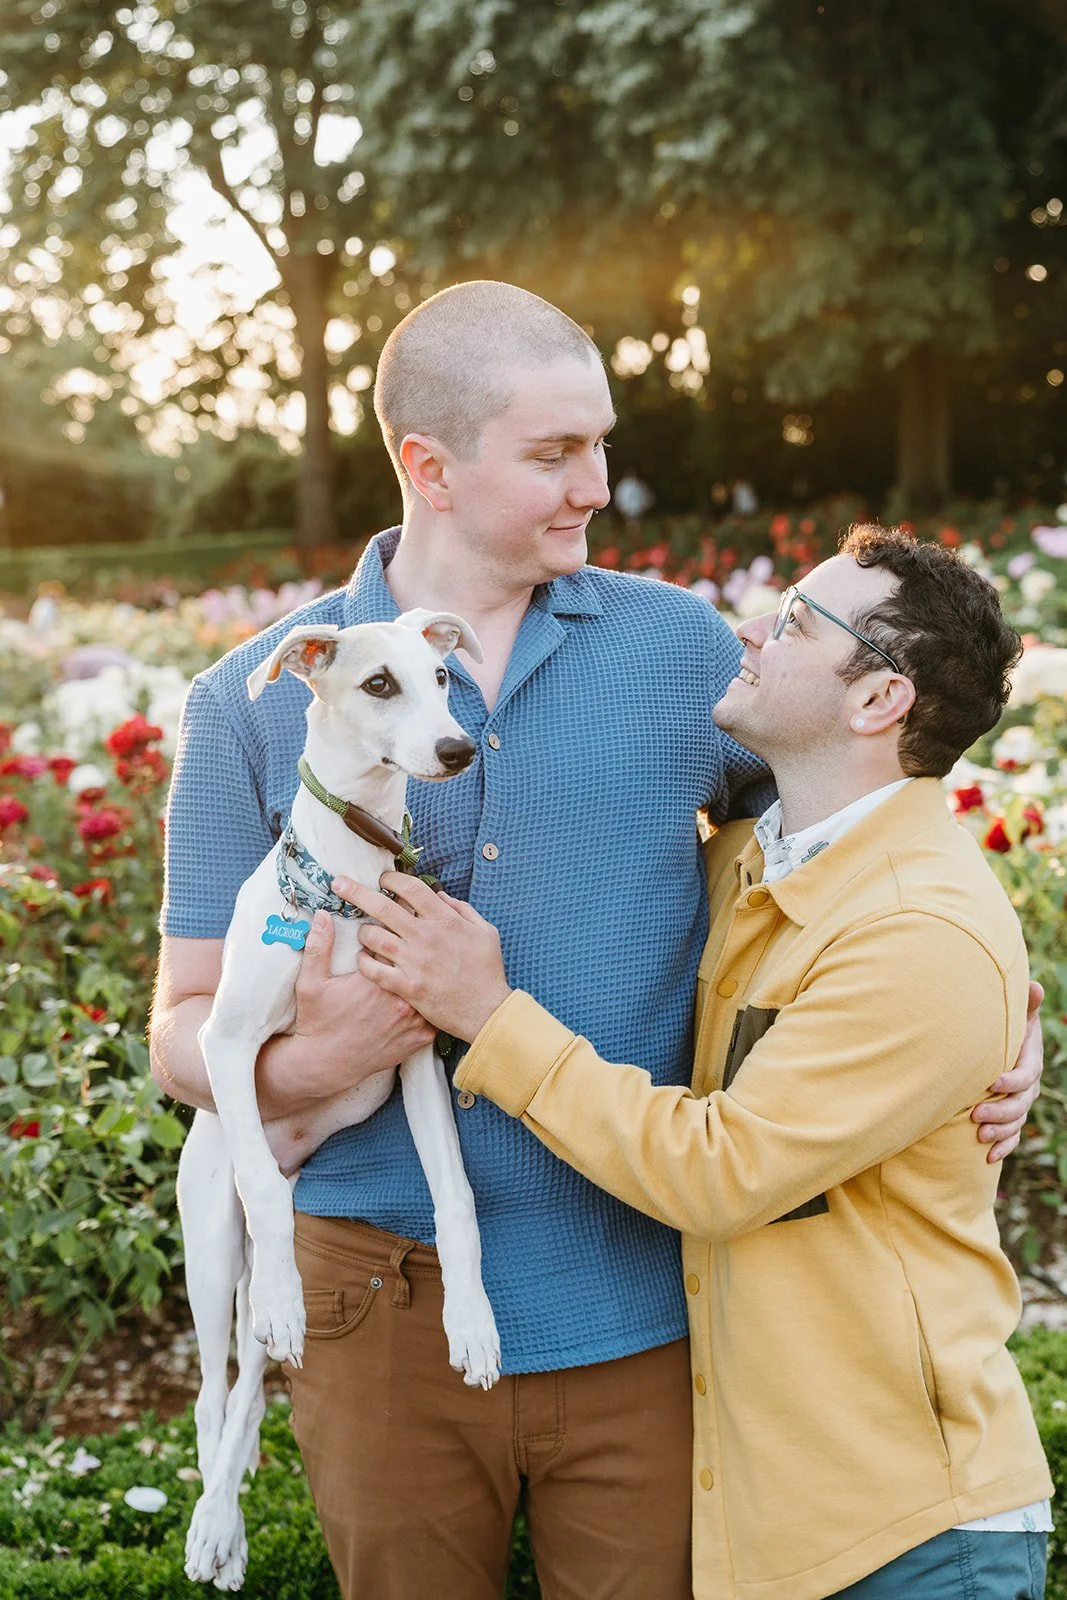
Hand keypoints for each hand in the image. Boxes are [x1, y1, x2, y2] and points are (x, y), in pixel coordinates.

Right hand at [289, 909, 435, 1092]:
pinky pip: (437, 1011)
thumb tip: (323, 915)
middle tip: (414, 940)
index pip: (398, 942)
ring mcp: (414, 1020)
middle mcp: (401, 1000)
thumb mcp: (311, 983)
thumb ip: (318, 946)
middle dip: (417, 950)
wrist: (328, 1065)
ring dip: (429, 975)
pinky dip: (433, 1002)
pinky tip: (429, 993)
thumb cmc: (318, 1022)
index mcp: (377, 981)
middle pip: (420, 962)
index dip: (397, 930)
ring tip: (427, 965)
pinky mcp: (421, 1037)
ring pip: (433, 986)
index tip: (396, 923)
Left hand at [332, 872, 512, 1041]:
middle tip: (339, 883)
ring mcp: (415, 962)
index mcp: (445, 920)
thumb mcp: (485, 932)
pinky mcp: (407, 986)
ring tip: (362, 932)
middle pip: (383, 906)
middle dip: (356, 891)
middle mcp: (426, 937)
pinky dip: (364, 962)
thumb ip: (463, 911)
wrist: (487, 1011)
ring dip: (363, 931)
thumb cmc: (487, 971)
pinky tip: (363, 959)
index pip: (411, 888)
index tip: (382, 879)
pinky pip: (374, 970)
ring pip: (374, 937)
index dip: (392, 879)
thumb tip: (441, 896)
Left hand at [972, 980, 1043, 1162]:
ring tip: (979, 1137)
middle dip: (1000, 1111)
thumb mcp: (1014, 1014)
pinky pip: (1012, 1136)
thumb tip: (1034, 986)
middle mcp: (1028, 1086)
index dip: (1012, 1080)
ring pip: (1016, 1123)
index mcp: (1030, 1061)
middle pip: (1020, 1103)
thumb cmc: (1003, 1025)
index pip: (1027, 1075)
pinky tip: (988, 1157)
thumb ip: (1024, 1004)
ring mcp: (1020, 1103)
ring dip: (1000, 1132)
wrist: (996, 1044)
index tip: (991, 1081)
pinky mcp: (1010, 1117)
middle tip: (975, 1114)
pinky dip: (1003, 1147)